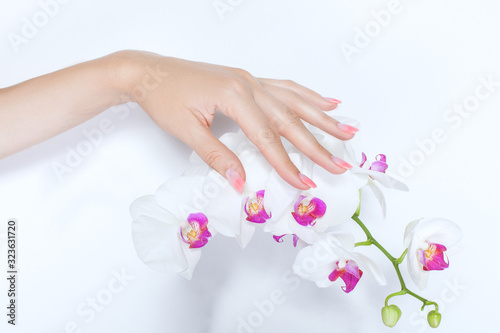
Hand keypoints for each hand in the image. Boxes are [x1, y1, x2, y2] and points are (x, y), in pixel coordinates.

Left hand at [118, 51, 356, 191]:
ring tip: (347, 130)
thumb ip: (217, 156)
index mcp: (235, 96)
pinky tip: (325, 101)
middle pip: (290, 119)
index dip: (286, 164)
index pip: (268, 138)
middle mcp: (249, 84)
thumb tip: (241, 182)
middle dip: (317, 145)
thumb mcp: (187, 130)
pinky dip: (307, 96)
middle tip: (340, 164)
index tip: (304, 183)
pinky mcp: (247, 79)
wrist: (148, 72)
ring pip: (294, 100)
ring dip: (322, 117)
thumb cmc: (163, 97)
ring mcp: (250, 79)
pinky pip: (284, 87)